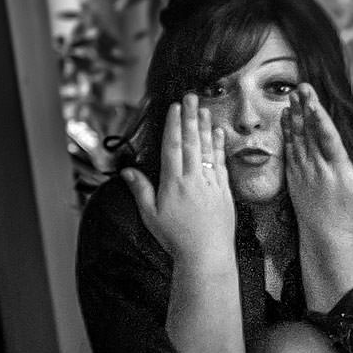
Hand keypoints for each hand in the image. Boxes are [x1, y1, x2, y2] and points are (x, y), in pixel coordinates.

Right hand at [119, 98, 234, 269]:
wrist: (206, 256)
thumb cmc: (176, 239)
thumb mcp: (151, 215)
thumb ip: (141, 190)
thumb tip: (127, 171)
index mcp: (173, 184)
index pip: (172, 147)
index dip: (173, 125)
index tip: (174, 107)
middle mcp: (194, 180)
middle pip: (191, 142)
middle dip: (190, 117)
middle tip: (191, 96)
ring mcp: (211, 185)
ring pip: (207, 150)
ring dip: (205, 127)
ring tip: (204, 108)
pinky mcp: (225, 193)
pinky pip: (221, 164)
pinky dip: (219, 147)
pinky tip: (219, 133)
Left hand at [284, 83, 352, 243]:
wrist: (324, 231)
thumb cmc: (349, 212)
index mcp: (337, 168)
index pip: (327, 139)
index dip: (320, 119)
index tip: (314, 102)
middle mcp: (318, 166)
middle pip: (310, 132)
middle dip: (306, 108)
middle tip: (301, 87)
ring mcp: (303, 169)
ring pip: (297, 137)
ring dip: (295, 114)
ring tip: (292, 95)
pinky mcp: (293, 174)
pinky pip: (289, 147)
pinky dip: (287, 130)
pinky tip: (286, 116)